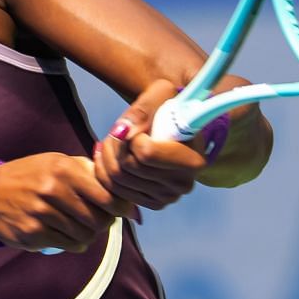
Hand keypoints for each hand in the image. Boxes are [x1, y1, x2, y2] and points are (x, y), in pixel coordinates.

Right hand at [0, 153, 137, 252]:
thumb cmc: (29, 176)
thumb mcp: (55, 162)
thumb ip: (86, 169)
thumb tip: (119, 181)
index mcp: (63, 169)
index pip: (106, 195)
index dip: (121, 207)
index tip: (125, 211)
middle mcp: (53, 190)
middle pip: (98, 218)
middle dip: (105, 222)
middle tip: (101, 221)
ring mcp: (42, 213)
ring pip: (85, 234)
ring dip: (89, 234)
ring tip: (83, 228)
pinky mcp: (33, 233)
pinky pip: (69, 245)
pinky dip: (75, 244)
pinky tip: (70, 236)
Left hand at [94, 80, 206, 210]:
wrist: (172, 126)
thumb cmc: (167, 107)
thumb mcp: (159, 95)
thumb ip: (141, 110)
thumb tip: (122, 132)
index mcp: (193, 160)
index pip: (146, 154)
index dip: (133, 137)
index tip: (138, 127)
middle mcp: (183, 184)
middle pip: (129, 168)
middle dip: (113, 145)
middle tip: (117, 131)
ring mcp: (168, 197)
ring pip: (118, 180)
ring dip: (106, 156)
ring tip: (112, 140)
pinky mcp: (152, 203)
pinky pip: (115, 191)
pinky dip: (105, 171)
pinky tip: (110, 155)